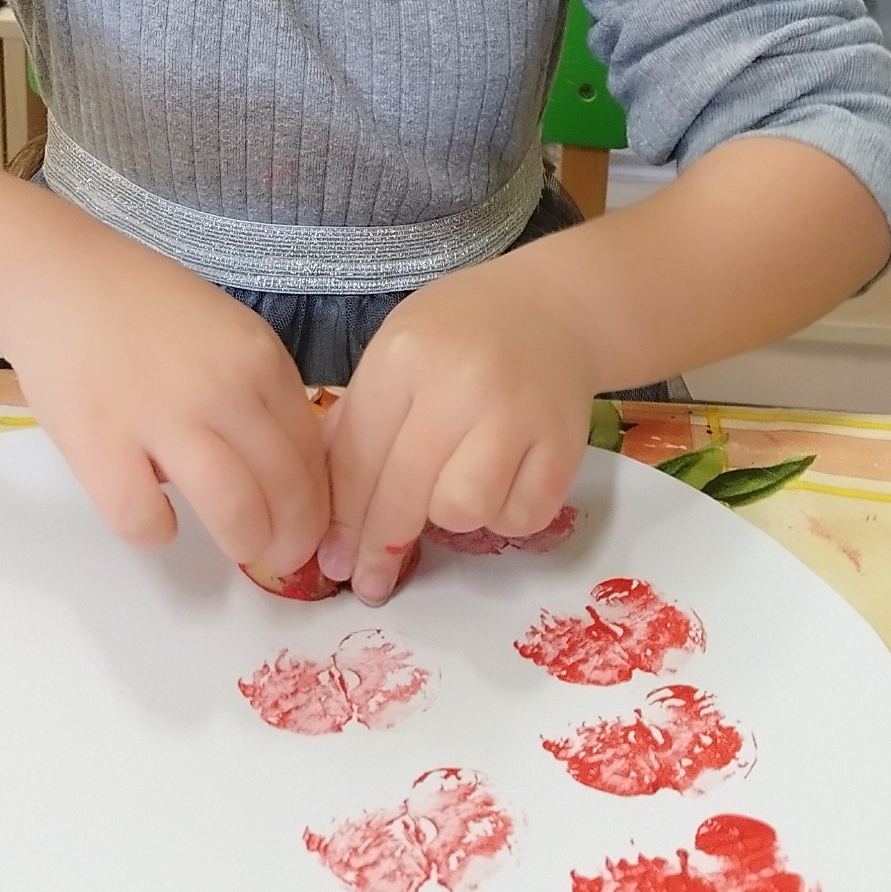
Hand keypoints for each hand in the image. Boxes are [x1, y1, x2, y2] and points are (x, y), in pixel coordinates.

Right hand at [3, 228, 327, 577]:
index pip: (314, 453)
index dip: (318, 502)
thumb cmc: (141, 307)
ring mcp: (162, 418)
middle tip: (279, 554)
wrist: (57, 280)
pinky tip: (153, 514)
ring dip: (243, 543)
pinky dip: (156, 532)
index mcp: (260, 359)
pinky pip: (147, 521)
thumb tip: (285, 470)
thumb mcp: (226, 330)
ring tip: (234, 546)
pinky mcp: (100, 447)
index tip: (307, 523)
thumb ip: (258, 390)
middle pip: (287, 492)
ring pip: (235, 514)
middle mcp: (223, 389)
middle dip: (292, 540)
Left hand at [319, 248, 596, 603]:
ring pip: (462, 511)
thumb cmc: (458, 336)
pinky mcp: (564, 444)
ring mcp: (518, 414)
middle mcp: (461, 383)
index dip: (341, 519)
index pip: (357, 457)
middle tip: (369, 580)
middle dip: (380, 546)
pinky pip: (520, 519)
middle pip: (404, 492)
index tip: (330, 562)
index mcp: (405, 356)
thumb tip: (326, 514)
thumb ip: (358, 423)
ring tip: (453, 487)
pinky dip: (504, 516)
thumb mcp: (394, 355)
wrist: (551, 310)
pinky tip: (500, 483)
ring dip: (451, 518)